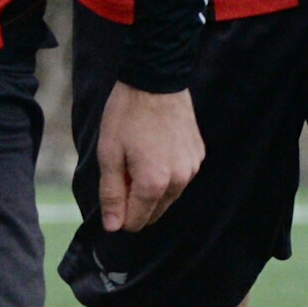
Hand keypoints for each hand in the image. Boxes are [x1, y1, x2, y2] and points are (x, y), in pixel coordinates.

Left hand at [89, 81, 203, 233]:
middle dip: (135, 201)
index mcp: (154, 183)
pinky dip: (166, 173)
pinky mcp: (198, 155)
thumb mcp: (109, 154)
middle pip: (153, 212)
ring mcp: (192, 168)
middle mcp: (179, 181)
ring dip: (151, 188)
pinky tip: (155, 149)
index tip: (112, 189)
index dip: (119, 212)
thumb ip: (112, 194)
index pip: (136, 221)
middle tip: (123, 170)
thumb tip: (113, 226)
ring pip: (167, 196)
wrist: (156, 80)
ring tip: (138, 157)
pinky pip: (179, 177)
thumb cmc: (127, 115)